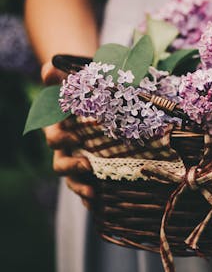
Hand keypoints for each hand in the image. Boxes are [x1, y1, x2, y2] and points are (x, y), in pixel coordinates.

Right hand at [41, 62, 93, 207]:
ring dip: (82, 188)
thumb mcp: (68, 80)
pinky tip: (102, 205)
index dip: (63, 138)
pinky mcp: (93, 167)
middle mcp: (66, 148)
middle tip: (88, 166)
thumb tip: (49, 68)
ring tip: (94, 194)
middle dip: (73, 168)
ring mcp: (78, 159)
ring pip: (74, 179)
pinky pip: (89, 185)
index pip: (55, 138)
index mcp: (58, 129)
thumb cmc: (78, 89)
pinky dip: (93, 197)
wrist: (91, 96)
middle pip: (62, 164)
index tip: (77, 136)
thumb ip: (57, 76)